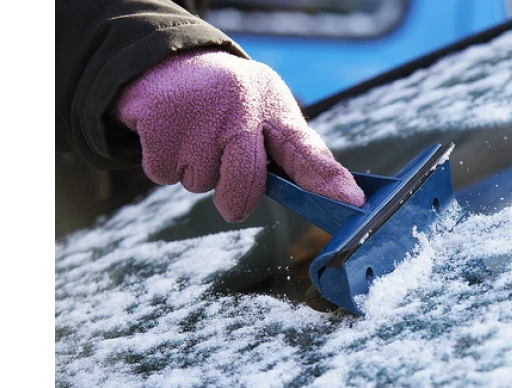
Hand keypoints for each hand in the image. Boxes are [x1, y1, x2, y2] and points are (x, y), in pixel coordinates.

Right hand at [113, 49, 365, 221]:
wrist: (167, 60)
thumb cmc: (228, 101)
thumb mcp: (268, 113)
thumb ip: (295, 153)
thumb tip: (341, 198)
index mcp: (273, 107)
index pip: (304, 150)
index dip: (328, 180)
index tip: (352, 203)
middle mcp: (240, 108)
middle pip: (244, 188)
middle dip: (234, 196)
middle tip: (224, 166)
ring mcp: (199, 115)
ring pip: (199, 185)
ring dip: (194, 172)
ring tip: (195, 134)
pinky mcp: (159, 122)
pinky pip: (164, 174)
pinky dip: (164, 163)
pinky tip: (171, 132)